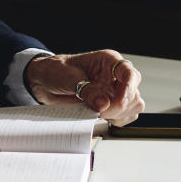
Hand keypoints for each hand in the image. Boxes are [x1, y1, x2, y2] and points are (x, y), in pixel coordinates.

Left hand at [24, 51, 144, 125]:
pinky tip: (102, 116)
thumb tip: (103, 104)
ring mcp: (115, 90)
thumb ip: (86, 90)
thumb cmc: (56, 71)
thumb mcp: (68, 77)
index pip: (129, 72)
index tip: (120, 101)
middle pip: (134, 93)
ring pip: (134, 106)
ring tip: (97, 112)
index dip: (129, 88)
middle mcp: (115, 75)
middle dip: (119, 106)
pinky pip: (126, 115)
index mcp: (108, 61)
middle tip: (99, 110)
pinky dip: (117, 120)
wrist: (46, 82)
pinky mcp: (112, 104)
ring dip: (118, 114)